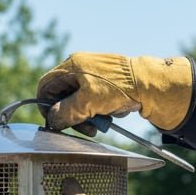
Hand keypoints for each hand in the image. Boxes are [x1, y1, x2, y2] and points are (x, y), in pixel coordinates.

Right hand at [37, 52, 194, 133]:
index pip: (46, 85)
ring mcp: (93, 75)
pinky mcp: (105, 83)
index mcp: (72, 66)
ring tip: (100, 123)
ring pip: (78, 100)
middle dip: (71, 114)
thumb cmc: (118, 89)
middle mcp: (80, 67)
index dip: (45, 105)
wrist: (149, 84)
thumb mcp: (87, 102)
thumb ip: (65, 111)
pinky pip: (92, 100)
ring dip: (85, 116)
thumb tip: (52, 120)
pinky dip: (98, 110)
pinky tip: (110, 112)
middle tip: (83, 128)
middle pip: (62, 95)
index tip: (54, 122)